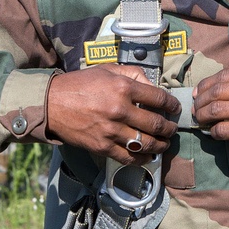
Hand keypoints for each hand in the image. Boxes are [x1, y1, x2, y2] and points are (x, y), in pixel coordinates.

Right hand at [45, 64, 180, 163]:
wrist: (52, 104)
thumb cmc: (80, 84)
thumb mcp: (108, 70)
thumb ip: (133, 74)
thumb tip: (153, 86)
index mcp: (123, 88)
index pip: (159, 98)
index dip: (172, 105)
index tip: (176, 108)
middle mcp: (120, 110)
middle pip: (156, 124)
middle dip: (170, 128)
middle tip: (173, 129)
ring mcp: (111, 131)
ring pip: (146, 143)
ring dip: (161, 145)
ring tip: (165, 144)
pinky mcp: (103, 147)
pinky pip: (129, 157)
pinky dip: (143, 158)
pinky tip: (149, 155)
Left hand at [192, 67, 228, 160]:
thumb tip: (218, 90)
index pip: (223, 75)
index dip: (205, 85)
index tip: (197, 93)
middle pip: (216, 92)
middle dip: (200, 101)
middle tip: (196, 109)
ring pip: (217, 110)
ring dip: (204, 116)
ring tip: (201, 121)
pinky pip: (225, 130)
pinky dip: (215, 132)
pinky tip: (215, 133)